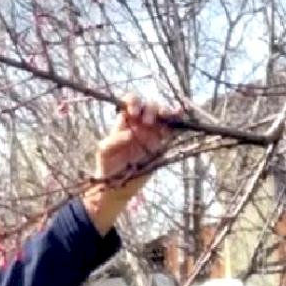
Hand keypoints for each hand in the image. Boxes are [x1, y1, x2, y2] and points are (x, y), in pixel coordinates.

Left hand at [84, 96, 178, 232]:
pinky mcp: (161, 144)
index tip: (134, 113)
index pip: (131, 101)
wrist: (118, 185)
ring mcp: (152, 133)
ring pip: (163, 115)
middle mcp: (139, 124)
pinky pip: (172, 130)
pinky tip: (180, 119)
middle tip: (147, 122)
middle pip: (149, 106)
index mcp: (124, 121)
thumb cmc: (107, 166)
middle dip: (150, 109)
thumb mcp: (104, 152)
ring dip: (166, 112)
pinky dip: (178, 123)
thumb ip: (114, 141)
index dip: (134, 102)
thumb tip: (130, 134)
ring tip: (167, 116)